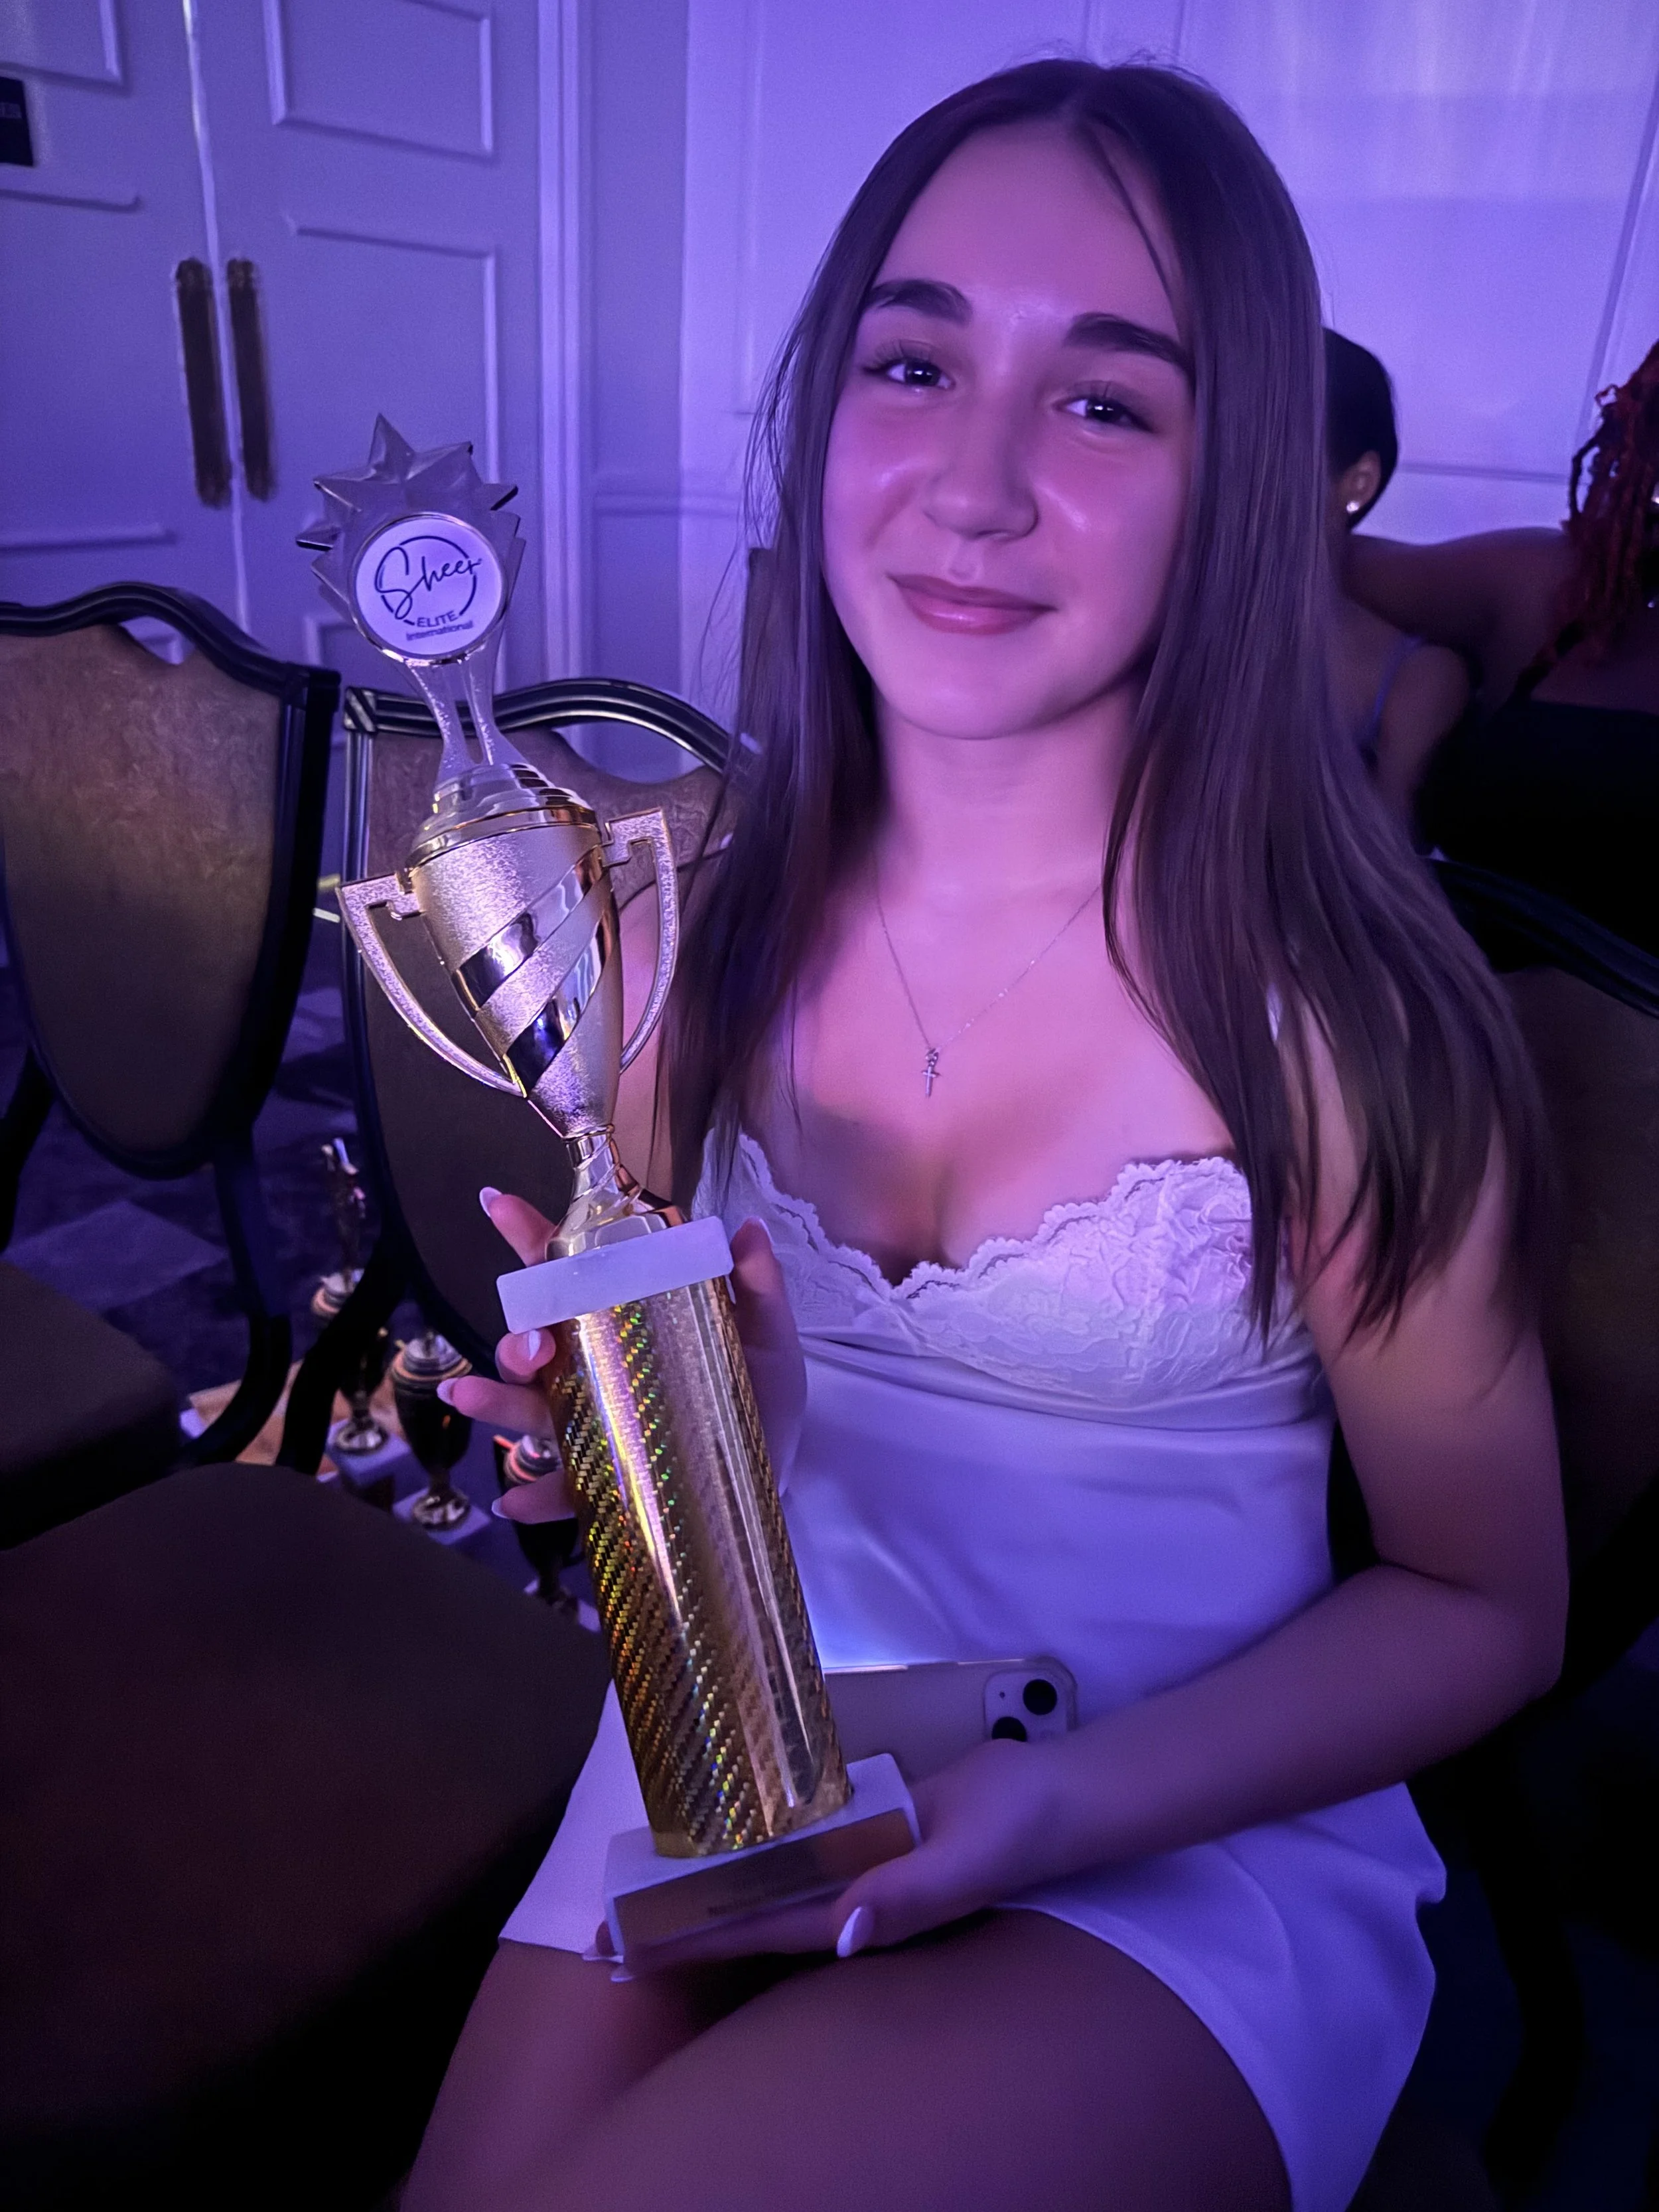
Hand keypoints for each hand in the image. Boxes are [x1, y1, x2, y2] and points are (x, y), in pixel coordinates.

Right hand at [444, 1189, 804, 1525]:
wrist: (785, 1472)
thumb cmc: (763, 1396)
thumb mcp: (767, 1336)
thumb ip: (757, 1284)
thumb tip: (745, 1228)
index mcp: (626, 1319)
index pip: (570, 1271)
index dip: (531, 1236)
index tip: (497, 1204)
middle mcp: (596, 1367)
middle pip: (534, 1341)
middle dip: (516, 1338)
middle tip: (532, 1344)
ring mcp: (594, 1424)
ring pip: (529, 1408)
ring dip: (498, 1402)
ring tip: (472, 1396)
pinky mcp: (606, 1480)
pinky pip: (560, 1489)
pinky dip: (533, 1495)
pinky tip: (514, 1501)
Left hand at [608, 1734, 1067, 1972]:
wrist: (1059, 1793)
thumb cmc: (1014, 1826)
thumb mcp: (966, 1857)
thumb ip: (908, 1895)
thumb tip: (846, 1932)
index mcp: (864, 1914)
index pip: (759, 1934)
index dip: (692, 1943)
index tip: (626, 1951)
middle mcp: (851, 1900)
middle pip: (752, 1920)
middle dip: (681, 1929)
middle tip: (603, 1935)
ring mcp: (860, 1868)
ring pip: (771, 1886)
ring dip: (711, 1893)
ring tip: (646, 1892)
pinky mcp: (874, 1833)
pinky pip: (803, 1848)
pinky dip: (757, 1851)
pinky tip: (725, 1842)